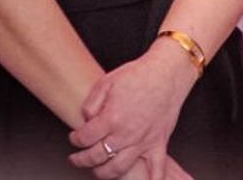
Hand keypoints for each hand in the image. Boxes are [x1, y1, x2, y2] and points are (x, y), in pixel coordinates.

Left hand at [68, 40, 197, 177]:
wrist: (168, 72)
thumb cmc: (140, 74)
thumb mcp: (107, 81)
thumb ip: (91, 103)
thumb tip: (86, 120)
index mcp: (111, 118)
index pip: (84, 138)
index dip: (75, 139)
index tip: (75, 137)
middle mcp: (126, 134)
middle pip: (96, 157)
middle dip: (82, 159)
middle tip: (77, 157)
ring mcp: (143, 141)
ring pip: (118, 168)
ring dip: (103, 173)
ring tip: (97, 169)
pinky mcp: (159, 142)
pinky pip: (156, 168)